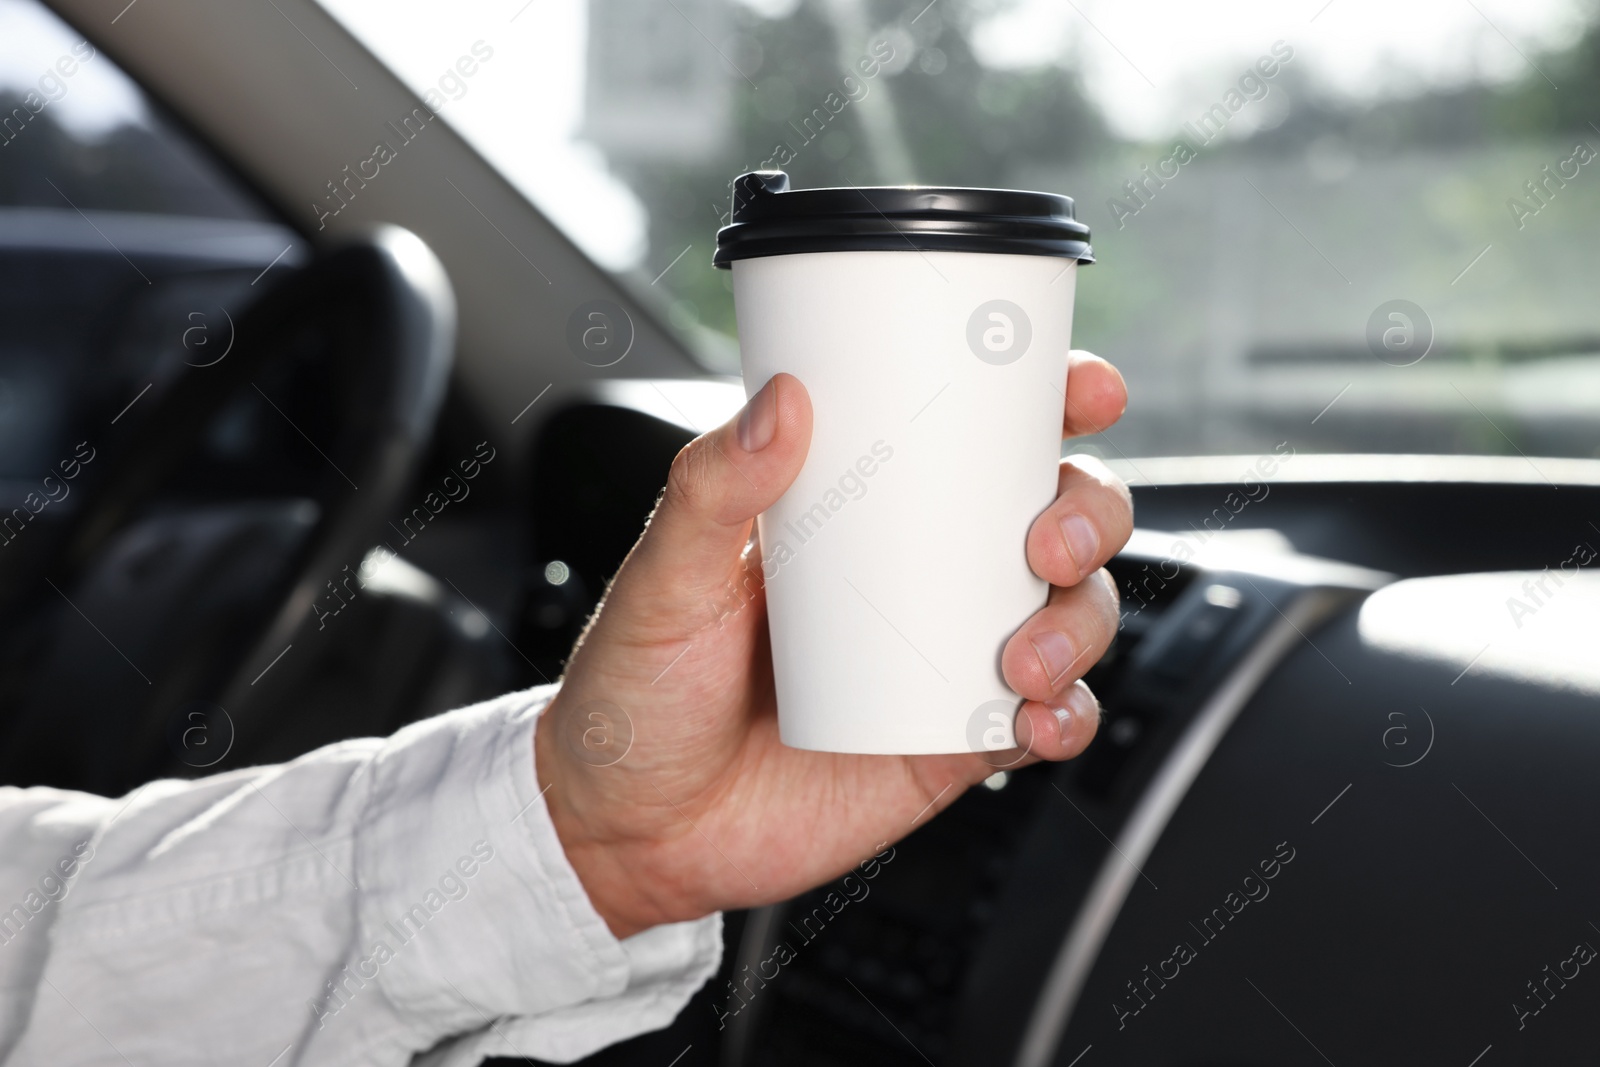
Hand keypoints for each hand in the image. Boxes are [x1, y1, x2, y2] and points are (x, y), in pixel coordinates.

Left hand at [535, 351, 1132, 937]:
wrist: (628, 832)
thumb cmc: (637, 694)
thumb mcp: (663, 580)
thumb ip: (711, 490)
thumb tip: (780, 404)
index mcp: (860, 511)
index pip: (974, 436)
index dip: (1048, 404)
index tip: (1078, 390)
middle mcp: (920, 576)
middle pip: (1056, 516)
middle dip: (1089, 513)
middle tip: (1046, 543)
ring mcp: (943, 660)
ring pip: (1071, 615)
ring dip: (1082, 623)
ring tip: (1024, 659)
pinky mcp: (951, 745)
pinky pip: (1044, 722)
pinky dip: (1066, 718)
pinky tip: (1034, 720)